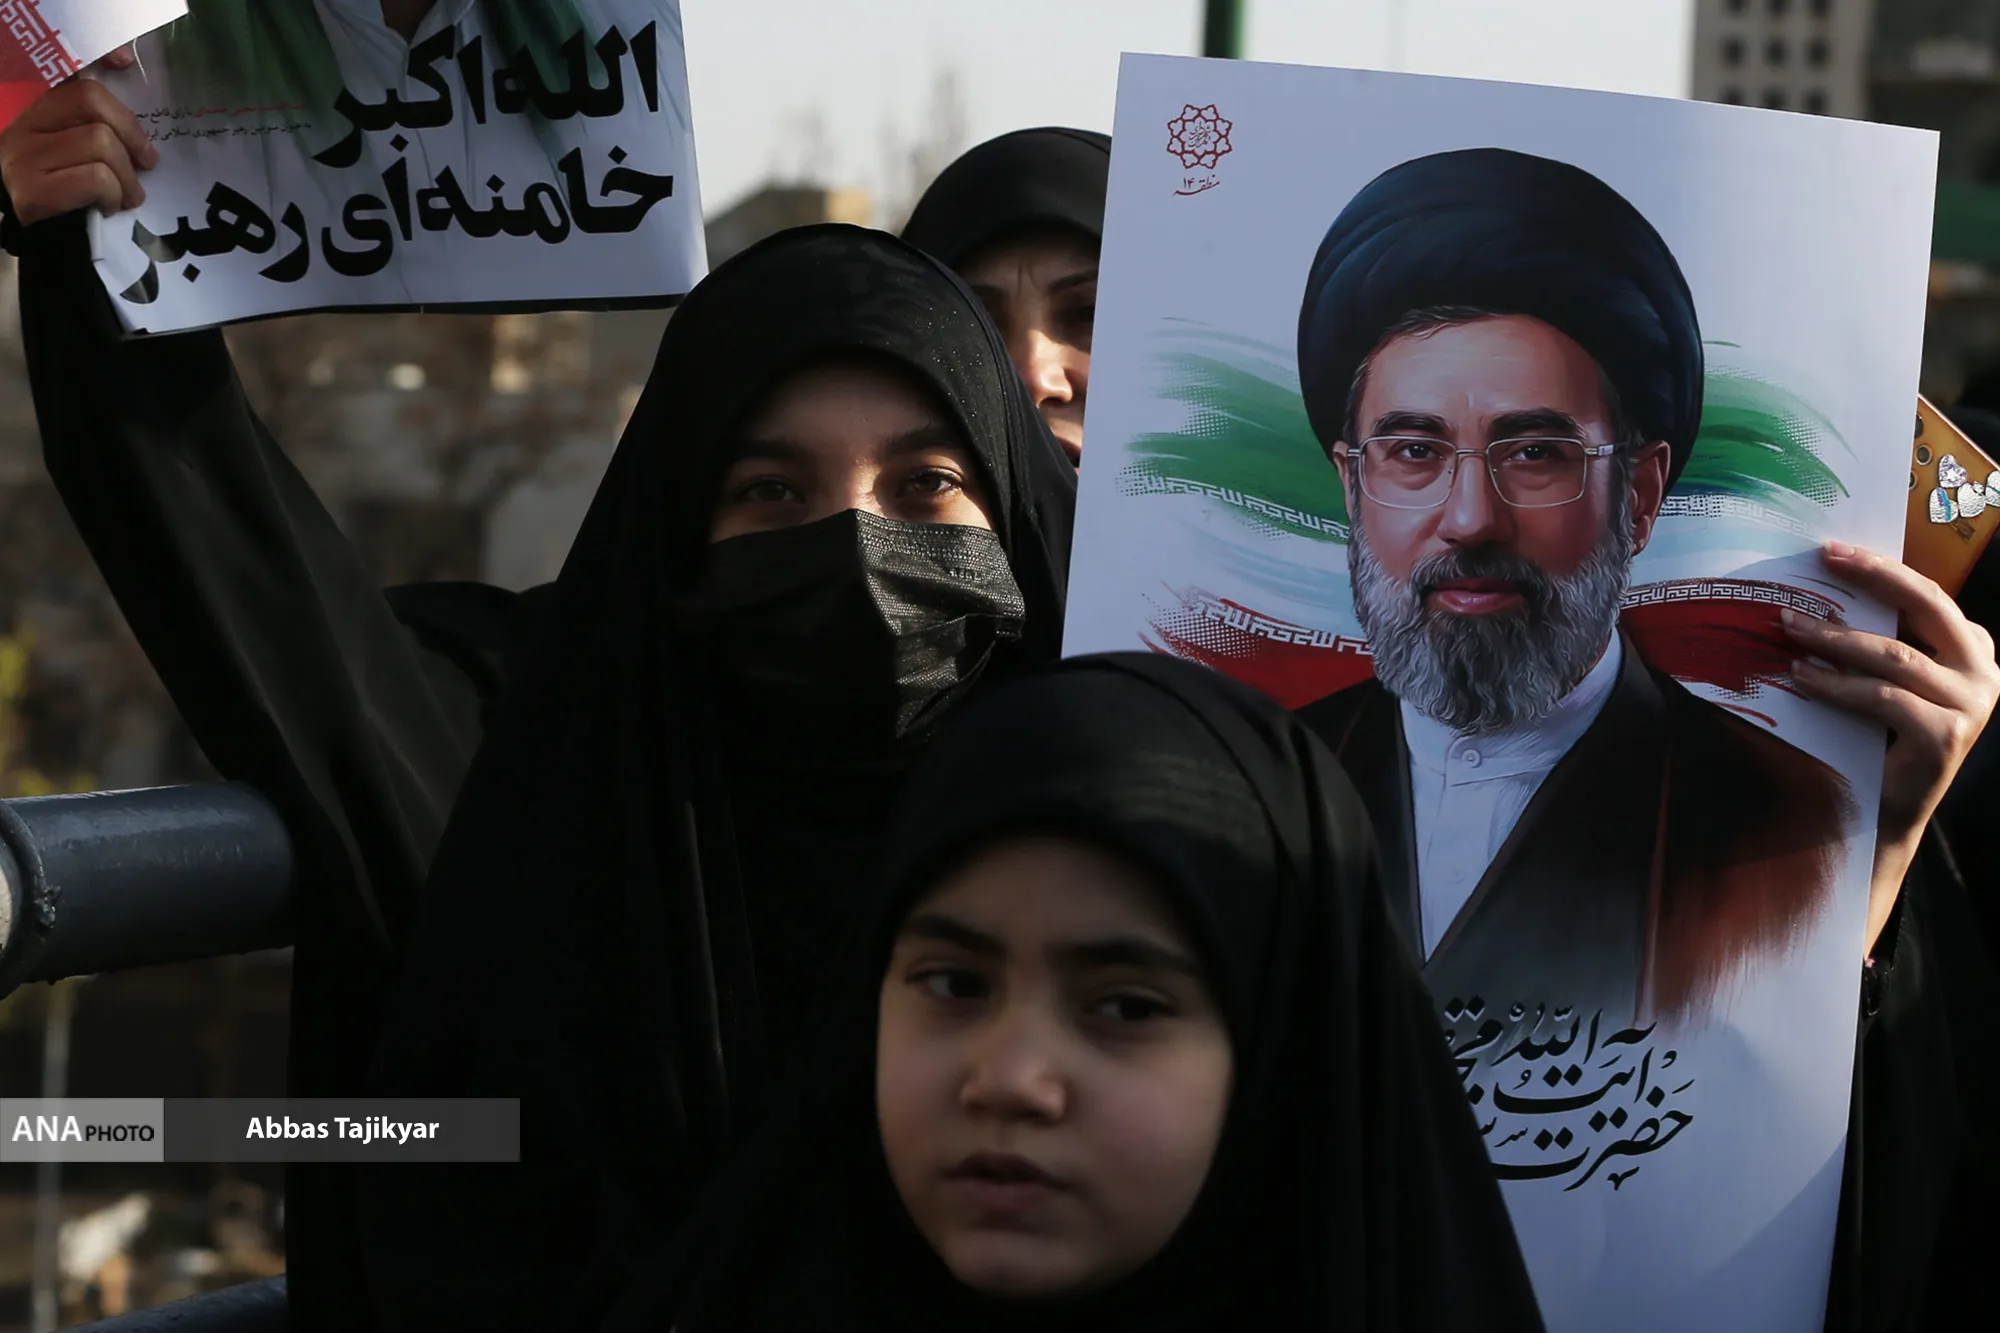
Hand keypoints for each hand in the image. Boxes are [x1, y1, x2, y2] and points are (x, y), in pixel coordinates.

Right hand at [0, 49, 153, 227]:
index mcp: (28, 106)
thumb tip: (121, 61)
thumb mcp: (74, 144)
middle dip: (131, 134)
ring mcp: (20, 156)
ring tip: (126, 195)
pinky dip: (114, 194)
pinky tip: (109, 206)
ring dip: (127, 176)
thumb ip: (90, 112)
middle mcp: (16, 123)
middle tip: (146, 163)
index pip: (59, 67)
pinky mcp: (31, 190)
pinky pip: (95, 178)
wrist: (40, 240)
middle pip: (90, 101)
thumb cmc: (66, 189)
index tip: (124, 61)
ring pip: (100, 142)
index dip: (93, 54)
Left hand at [1782, 541, 1999, 957]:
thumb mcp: (1881, 675)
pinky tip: (1802, 678)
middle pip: (1926, 607)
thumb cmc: (1874, 735)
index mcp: (1971, 647)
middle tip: (1820, 562)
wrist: (1882, 811)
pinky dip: (1838, 686)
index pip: (1926, 594)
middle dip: (1871, 578)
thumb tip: (1817, 589)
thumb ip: (1874, 636)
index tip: (1830, 550)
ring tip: (1789, 628)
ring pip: (1894, 656)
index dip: (1880, 568)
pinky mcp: (1947, 736)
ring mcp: (1972, 704)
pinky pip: (1884, 698)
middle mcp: (1983, 670)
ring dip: (1834, 640)